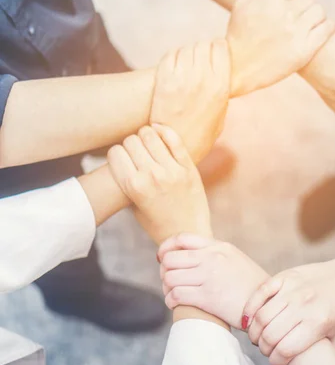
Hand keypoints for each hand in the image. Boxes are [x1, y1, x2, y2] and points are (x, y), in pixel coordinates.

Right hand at [107, 125, 209, 242]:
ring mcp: (172, 171)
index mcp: (134, 186)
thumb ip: (127, 182)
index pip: (115, 152)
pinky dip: (164, 130)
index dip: (117, 154)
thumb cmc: (157, 223)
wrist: (188, 234)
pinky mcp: (189, 168)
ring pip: (150, 135)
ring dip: (146, 136)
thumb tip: (121, 157)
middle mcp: (151, 176)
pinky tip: (160, 132)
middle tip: (137, 152)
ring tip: (149, 144)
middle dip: (131, 144)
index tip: (123, 159)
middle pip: (131, 141)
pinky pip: (174, 139)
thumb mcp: (134, 205)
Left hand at [150, 39, 229, 161]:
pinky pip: (171, 54)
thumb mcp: (221, 114)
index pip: (221, 47)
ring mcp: (181, 78)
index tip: (217, 54)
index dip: (219, 48)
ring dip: (189, 53)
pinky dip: (175, 57)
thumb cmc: (200, 135)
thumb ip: (222, 90)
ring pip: (187, 48)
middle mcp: (202, 79)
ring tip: (189, 65)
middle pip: (204, 45)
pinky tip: (176, 68)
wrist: (172, 148)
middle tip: (202, 59)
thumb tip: (222, 73)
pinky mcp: (163, 80)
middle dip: (204, 50)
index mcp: (220, 87)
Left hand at [157, 235, 269, 328]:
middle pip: (170, 259)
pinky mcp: (207, 297)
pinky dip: (170, 300)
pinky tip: (176, 304)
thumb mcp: (235, 259)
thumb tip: (190, 256)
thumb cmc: (251, 285)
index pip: (181, 238)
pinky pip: (175, 295)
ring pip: (169, 277)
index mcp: (219, 246)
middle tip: (170, 281)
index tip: (162, 259)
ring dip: (166, 288)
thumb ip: (215, 254)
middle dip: (164, 271)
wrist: (267, 304)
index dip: (165, 248)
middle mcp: (212, 258)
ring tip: (173, 294)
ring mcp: (209, 276)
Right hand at [227, 0, 334, 95]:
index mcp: (272, 0)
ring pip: (319, 12)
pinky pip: (327, 28)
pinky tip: (322, 31)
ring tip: (310, 25)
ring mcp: (295, 32)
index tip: (294, 8)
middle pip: (309, 0)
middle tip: (302, 19)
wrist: (237, 67)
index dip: (296, 0)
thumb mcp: (243, 4)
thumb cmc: (239, 35)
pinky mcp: (303, 50)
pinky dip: (327, 27)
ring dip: (317, 17)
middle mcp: (285, 14)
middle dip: (306, 8)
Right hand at [242, 257, 334, 364]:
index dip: (276, 361)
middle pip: (270, 334)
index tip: (276, 362)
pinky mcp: (285, 276)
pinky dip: (249, 308)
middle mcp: (304, 305)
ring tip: (258, 337)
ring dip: (255, 332)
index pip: (285, 350)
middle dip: (264, 348)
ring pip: (261, 316)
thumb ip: (320, 352)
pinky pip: (260, 292)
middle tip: (265, 350)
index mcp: (318, 323)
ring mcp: (293, 289)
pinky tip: (249, 320)